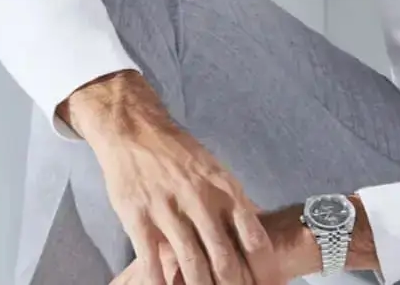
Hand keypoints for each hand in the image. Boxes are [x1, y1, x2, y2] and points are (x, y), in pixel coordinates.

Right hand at [61, 72, 281, 284]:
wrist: (135, 130)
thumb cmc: (178, 153)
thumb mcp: (216, 170)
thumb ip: (234, 200)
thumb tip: (260, 223)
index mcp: (225, 190)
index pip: (254, 239)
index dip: (262, 270)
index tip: (264, 284)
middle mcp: (201, 201)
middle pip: (225, 259)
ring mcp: (169, 210)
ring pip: (192, 264)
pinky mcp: (139, 217)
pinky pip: (152, 259)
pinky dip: (160, 282)